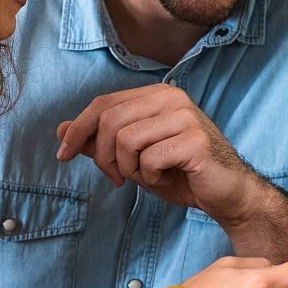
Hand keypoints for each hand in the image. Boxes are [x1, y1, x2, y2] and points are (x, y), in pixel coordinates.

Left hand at [55, 85, 257, 221]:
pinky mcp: (195, 141)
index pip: (104, 103)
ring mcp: (185, 117)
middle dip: (102, 156)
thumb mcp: (133, 157)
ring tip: (145, 178)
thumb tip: (61, 130)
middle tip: (115, 178)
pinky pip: (150, 159)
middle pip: (110, 120)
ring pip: (126, 140)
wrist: (226, 194)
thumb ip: (101, 141)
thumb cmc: (181, 174)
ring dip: (128, 169)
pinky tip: (166, 179)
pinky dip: (150, 177)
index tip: (63, 155)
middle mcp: (171, 98)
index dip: (78, 129)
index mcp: (156, 94)